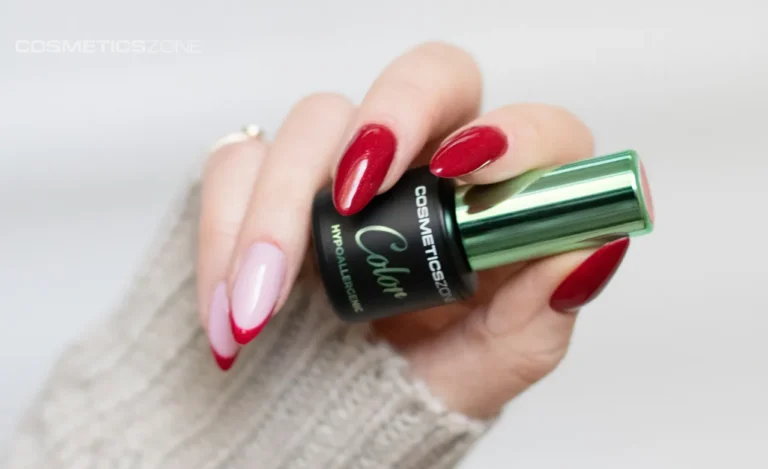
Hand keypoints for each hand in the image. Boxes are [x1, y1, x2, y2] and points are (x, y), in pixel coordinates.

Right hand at [196, 42, 652, 418]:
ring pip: (318, 119)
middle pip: (428, 77)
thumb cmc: (408, 386)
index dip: (511, 133)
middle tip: (350, 193)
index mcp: (492, 205)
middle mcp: (425, 166)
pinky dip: (225, 233)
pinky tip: (231, 308)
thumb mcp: (481, 371)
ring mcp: (344, 165)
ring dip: (280, 211)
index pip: (532, 131)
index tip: (468, 170)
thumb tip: (591, 253)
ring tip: (259, 309)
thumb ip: (538, 320)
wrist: (315, 417)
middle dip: (388, 116)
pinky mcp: (269, 177)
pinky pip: (237, 164)